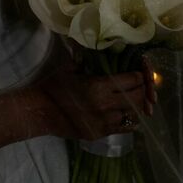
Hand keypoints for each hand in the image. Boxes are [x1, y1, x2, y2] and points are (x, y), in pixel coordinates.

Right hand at [33, 50, 153, 141]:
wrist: (40, 112)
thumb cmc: (54, 87)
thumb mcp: (70, 68)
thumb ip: (86, 59)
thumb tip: (99, 49)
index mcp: (99, 86)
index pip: (131, 80)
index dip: (139, 75)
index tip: (140, 72)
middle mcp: (106, 105)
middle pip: (136, 97)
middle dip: (142, 89)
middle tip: (142, 84)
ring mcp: (105, 122)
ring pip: (133, 114)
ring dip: (137, 105)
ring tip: (136, 99)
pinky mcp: (101, 134)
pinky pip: (124, 128)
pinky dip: (130, 121)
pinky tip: (129, 114)